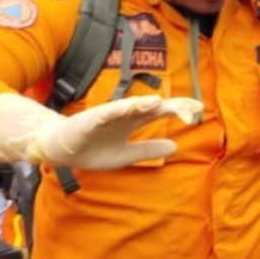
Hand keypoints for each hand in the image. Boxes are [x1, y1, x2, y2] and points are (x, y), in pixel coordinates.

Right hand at [0, 93, 201, 169]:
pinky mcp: (92, 119)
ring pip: (131, 107)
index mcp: (133, 122)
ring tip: (160, 103)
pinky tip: (132, 106)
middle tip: (189, 107)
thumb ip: (148, 150)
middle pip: (151, 106)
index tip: (197, 110)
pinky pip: (107, 112)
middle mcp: (124, 114)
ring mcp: (109, 115)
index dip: (178, 110)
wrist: (62, 151)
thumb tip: (175, 147)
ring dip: (145, 104)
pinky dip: (119, 109)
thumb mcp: (126, 155)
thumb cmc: (94, 150)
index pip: (160, 112)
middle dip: (170, 105)